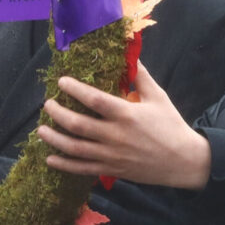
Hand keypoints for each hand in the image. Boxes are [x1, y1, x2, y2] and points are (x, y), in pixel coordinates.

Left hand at [39, 62, 210, 190]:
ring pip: (75, 148)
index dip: (75, 89)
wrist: (183, 161)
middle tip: (47, 105)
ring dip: (55, 139)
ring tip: (41, 130)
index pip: (94, 100)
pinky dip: (64, 164)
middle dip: (58, 114)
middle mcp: (115, 135)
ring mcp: (111, 155)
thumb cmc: (171, 126)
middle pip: (78, 125)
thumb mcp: (158, 97)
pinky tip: (50, 158)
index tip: (61, 82)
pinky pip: (82, 169)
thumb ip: (141, 76)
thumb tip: (131, 54)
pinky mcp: (111, 170)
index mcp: (126, 114)